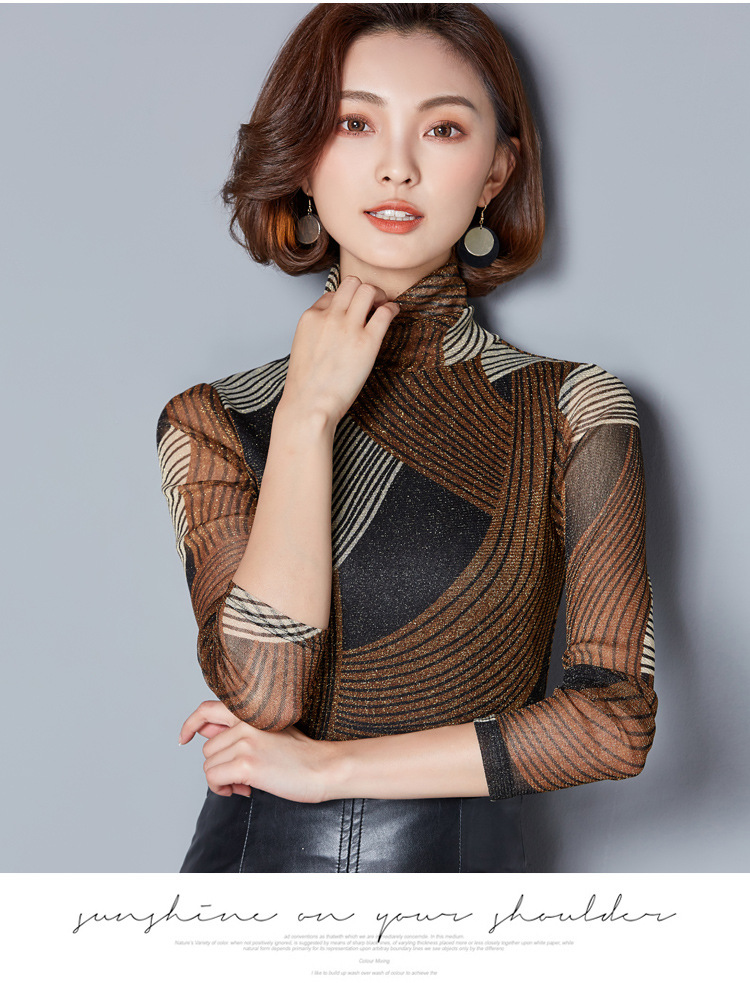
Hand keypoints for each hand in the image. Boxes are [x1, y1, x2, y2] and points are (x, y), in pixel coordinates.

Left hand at [178, 700, 335, 801]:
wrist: (324, 767)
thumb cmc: (300, 754)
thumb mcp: (270, 731)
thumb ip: (238, 728)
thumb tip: (205, 731)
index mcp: (250, 712)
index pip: (207, 709)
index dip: (190, 724)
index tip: (184, 738)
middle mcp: (245, 722)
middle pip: (208, 748)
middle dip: (219, 765)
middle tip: (239, 776)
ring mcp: (245, 742)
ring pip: (209, 765)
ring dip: (222, 779)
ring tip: (246, 784)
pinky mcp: (246, 764)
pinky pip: (213, 778)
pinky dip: (222, 789)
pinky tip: (244, 790)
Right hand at [282, 276, 399, 425]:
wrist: (309, 404)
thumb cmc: (306, 384)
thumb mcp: (302, 346)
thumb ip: (317, 330)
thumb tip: (334, 326)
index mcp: (311, 317)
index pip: (332, 294)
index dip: (345, 301)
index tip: (352, 311)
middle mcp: (330, 316)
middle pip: (352, 283)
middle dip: (364, 289)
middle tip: (372, 302)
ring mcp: (348, 328)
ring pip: (368, 289)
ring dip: (379, 294)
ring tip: (382, 306)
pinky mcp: (367, 342)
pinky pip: (385, 312)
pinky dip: (392, 308)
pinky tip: (393, 313)